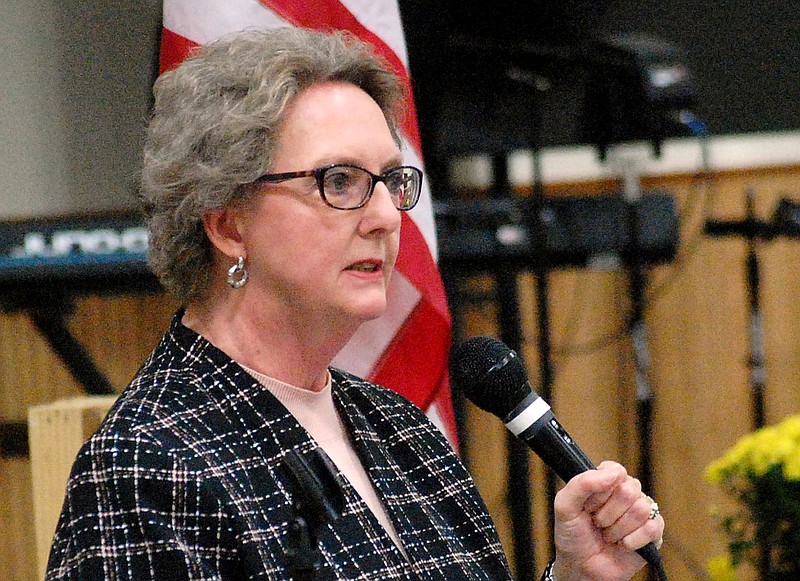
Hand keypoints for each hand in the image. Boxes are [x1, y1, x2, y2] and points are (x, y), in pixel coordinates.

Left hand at [551, 461, 663, 580]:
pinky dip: (633, 540)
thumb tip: (614, 473)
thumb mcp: (565, 505)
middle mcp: (625, 494)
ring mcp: (641, 513)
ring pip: (642, 508)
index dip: (601, 490)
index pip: (616, 471)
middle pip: (630, 489)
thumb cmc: (572, 535)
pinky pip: (653, 527)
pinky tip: (623, 544)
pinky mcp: (653, 533)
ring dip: (618, 528)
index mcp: (605, 482)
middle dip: (608, 512)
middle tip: (598, 523)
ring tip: (608, 535)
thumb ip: (582, 483)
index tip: (588, 505)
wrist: (580, 568)